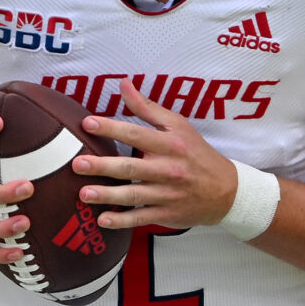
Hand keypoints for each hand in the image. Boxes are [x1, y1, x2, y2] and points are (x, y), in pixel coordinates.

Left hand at [78, 83, 240, 230]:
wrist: (226, 190)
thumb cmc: (197, 154)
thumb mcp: (178, 126)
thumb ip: (147, 108)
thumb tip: (123, 84)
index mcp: (170, 144)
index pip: (136, 134)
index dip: (112, 129)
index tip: (88, 124)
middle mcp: (168, 169)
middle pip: (131, 168)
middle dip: (103, 165)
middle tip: (78, 164)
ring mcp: (167, 194)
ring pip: (134, 195)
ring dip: (108, 195)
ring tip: (84, 193)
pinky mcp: (167, 214)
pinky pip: (141, 217)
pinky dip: (122, 221)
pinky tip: (102, 220)